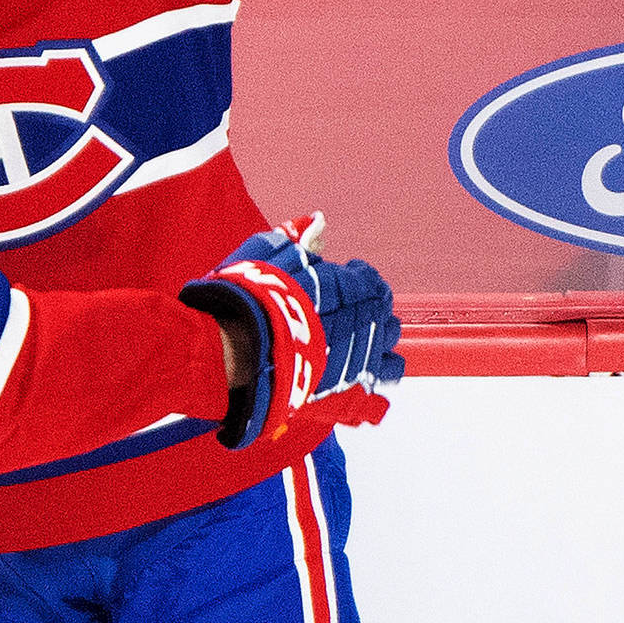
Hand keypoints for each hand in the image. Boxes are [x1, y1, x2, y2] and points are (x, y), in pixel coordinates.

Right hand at [183, 212, 402, 448]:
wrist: (234, 349)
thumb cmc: (249, 296)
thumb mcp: (268, 254)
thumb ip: (299, 237)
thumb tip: (320, 221)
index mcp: (353, 288)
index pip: (371, 282)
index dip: (356, 279)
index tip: (339, 279)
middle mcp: (366, 326)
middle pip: (383, 316)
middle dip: (368, 311)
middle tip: (342, 311)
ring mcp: (359, 364)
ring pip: (389, 355)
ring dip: (376, 346)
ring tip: (352, 345)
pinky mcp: (346, 398)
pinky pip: (376, 401)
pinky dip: (371, 391)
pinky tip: (356, 384)